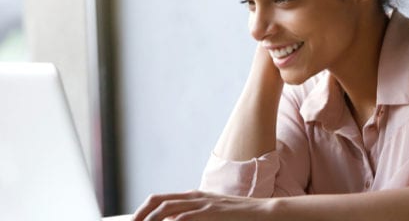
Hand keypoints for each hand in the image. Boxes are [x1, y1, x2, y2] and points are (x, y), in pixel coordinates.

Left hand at [132, 190, 268, 220]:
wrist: (261, 212)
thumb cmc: (238, 216)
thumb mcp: (213, 213)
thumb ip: (195, 215)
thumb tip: (176, 220)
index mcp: (193, 196)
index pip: (160, 198)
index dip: (143, 209)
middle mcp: (195, 197)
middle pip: (158, 201)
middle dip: (141, 214)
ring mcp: (203, 203)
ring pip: (167, 208)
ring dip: (151, 219)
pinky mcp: (211, 212)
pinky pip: (185, 218)